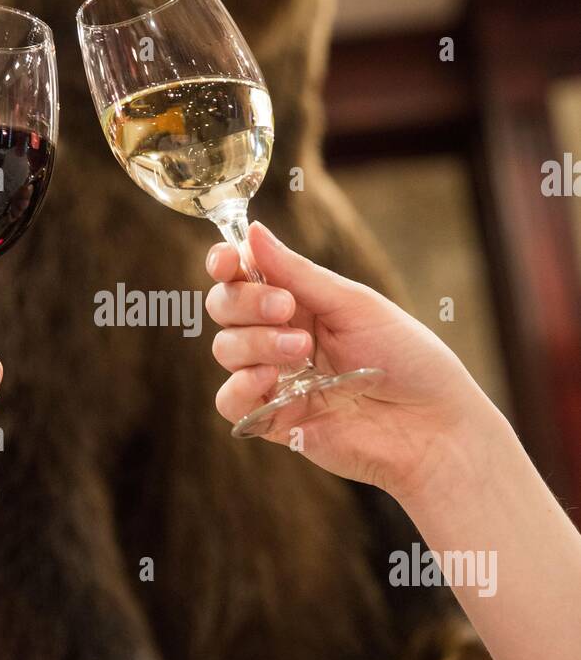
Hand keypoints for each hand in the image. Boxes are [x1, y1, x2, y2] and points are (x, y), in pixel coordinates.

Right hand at [205, 221, 494, 501]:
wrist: (433, 426)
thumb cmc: (409, 359)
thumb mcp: (354, 304)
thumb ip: (298, 273)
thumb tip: (252, 233)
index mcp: (302, 302)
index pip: (245, 276)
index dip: (226, 263)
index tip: (227, 260)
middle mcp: (282, 337)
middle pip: (226, 308)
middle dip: (246, 301)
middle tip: (286, 309)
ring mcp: (276, 379)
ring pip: (226, 349)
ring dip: (255, 342)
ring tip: (301, 350)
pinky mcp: (274, 420)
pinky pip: (229, 400)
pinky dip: (240, 385)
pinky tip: (271, 380)